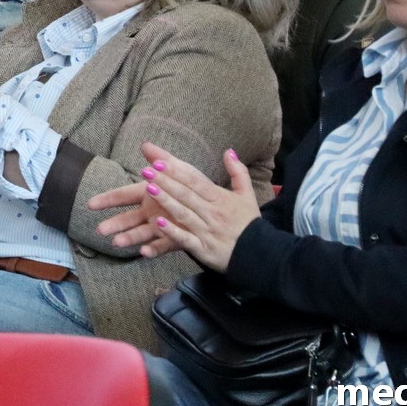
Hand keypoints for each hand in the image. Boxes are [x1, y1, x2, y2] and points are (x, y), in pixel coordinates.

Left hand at [89, 142, 259, 269]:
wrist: (260, 254)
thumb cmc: (249, 223)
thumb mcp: (247, 194)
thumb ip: (238, 172)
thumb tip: (229, 151)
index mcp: (220, 198)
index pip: (195, 182)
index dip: (177, 172)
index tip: (159, 162)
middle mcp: (211, 212)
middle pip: (186, 194)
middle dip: (165, 181)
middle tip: (146, 170)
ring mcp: (206, 230)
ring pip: (183, 213)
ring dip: (166, 201)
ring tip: (149, 189)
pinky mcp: (203, 248)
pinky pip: (185, 239)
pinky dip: (172, 231)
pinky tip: (158, 223)